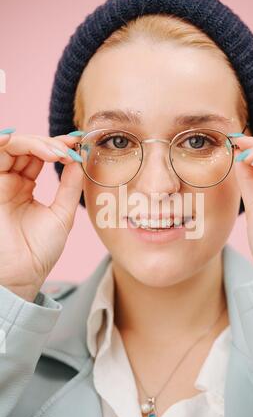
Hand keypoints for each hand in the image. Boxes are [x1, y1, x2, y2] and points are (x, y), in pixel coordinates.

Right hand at [0, 131, 83, 300]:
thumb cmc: (41, 250)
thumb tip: (80, 160)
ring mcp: (0, 183)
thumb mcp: (62, 213)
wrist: (22, 273)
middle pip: (27, 147)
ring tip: (55, 152)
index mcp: (26, 187)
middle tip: (67, 150)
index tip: (77, 145)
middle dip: (49, 143)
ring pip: (11, 147)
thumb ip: (70, 186)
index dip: (58, 147)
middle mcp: (11, 182)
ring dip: (34, 143)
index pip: (40, 156)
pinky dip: (9, 144)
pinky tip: (30, 146)